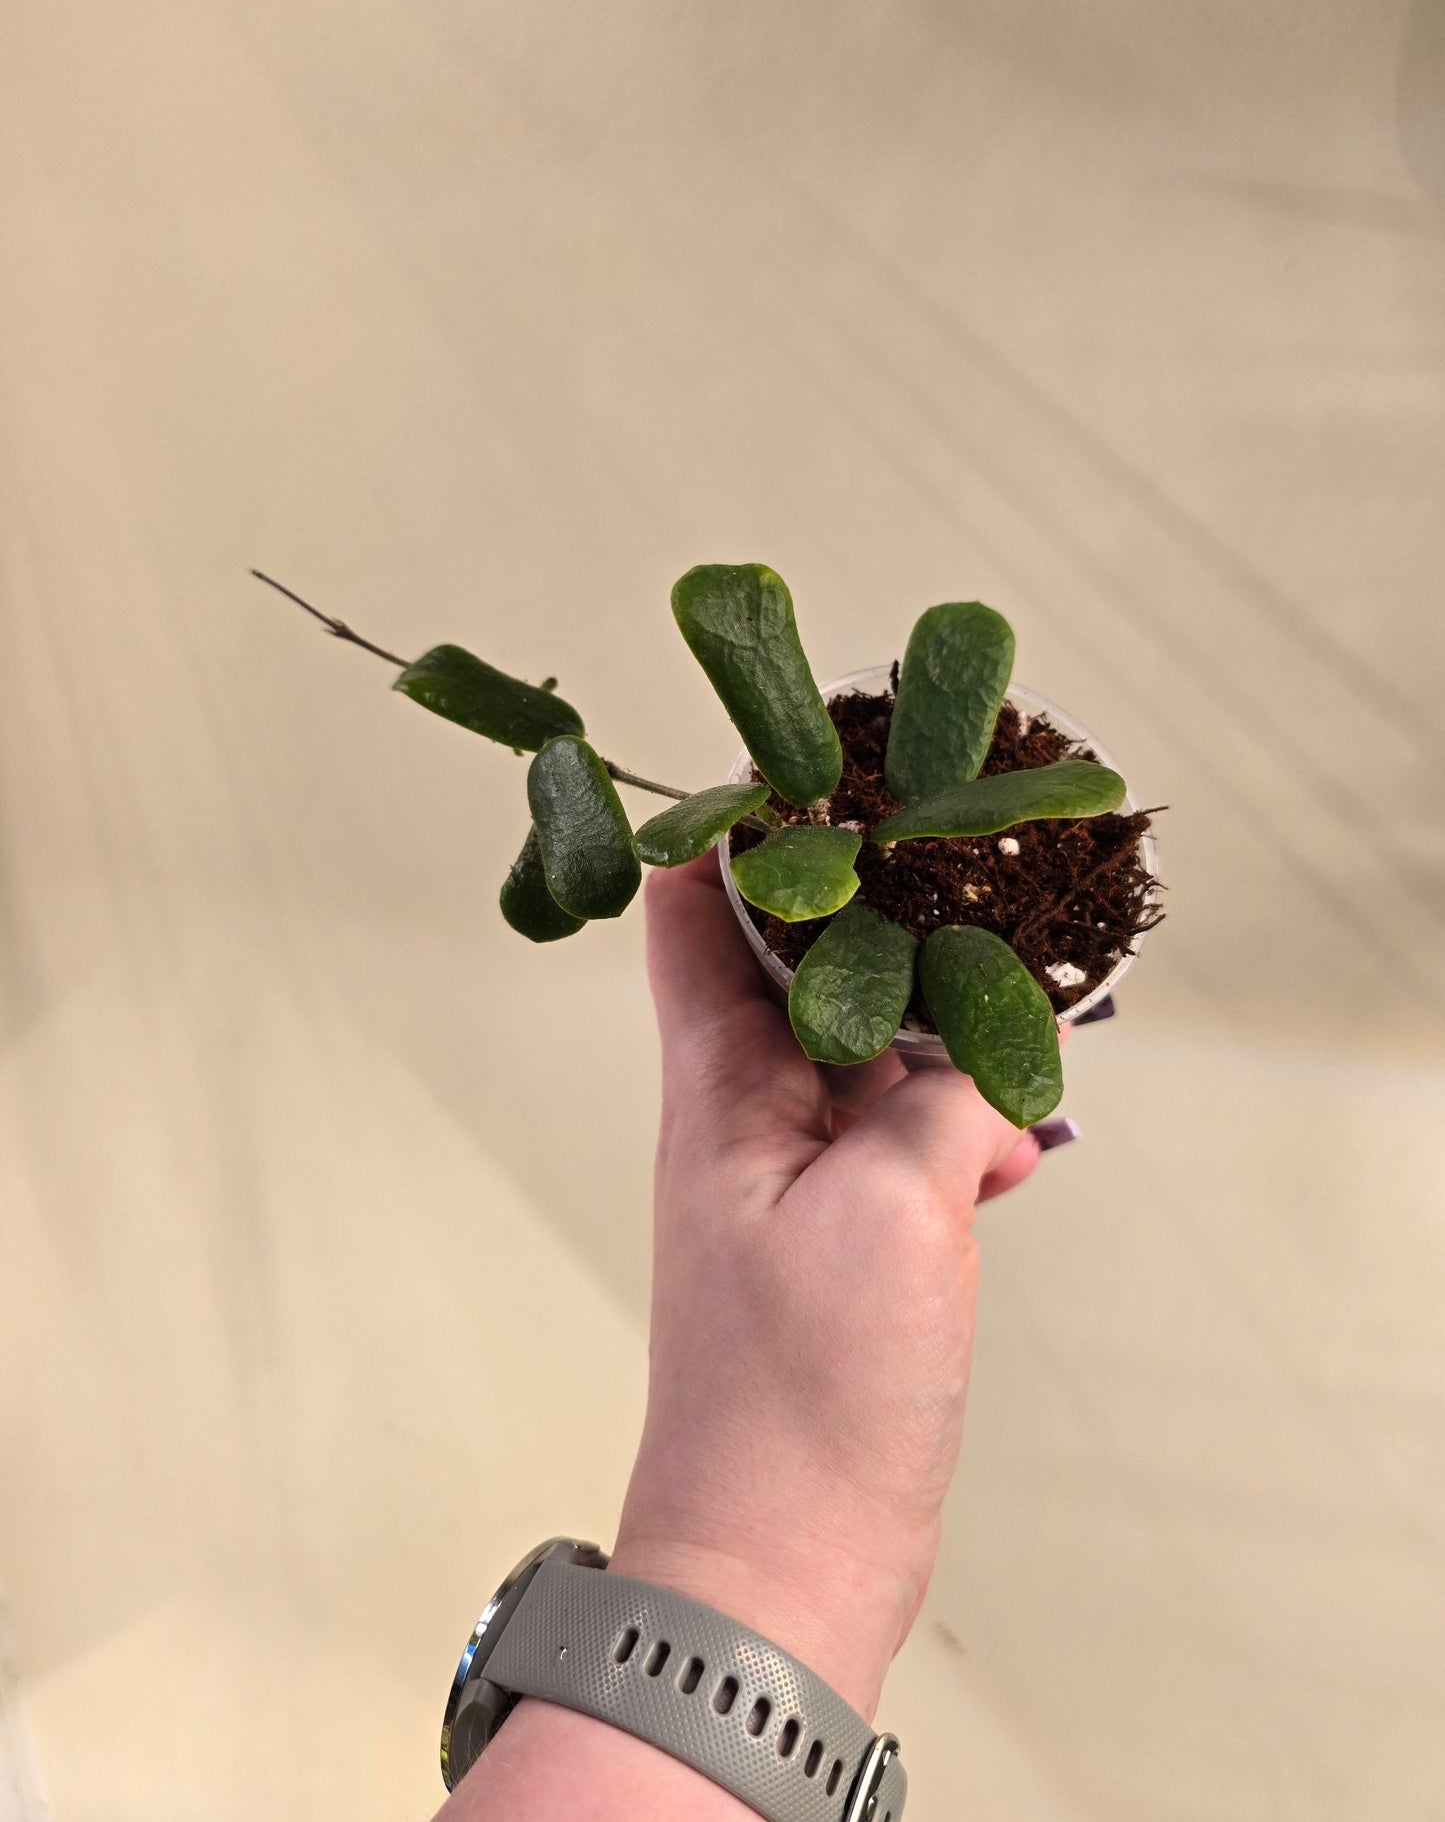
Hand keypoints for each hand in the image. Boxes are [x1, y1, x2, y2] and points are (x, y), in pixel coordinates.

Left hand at [611, 854, 1044, 1717]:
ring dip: (939, 1027)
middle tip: (961, 867)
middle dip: (878, 912)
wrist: (783, 1562)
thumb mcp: (892, 1209)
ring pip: (868, 1049)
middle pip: (798, 963)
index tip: (815, 767)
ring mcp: (796, 1177)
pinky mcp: (846, 1237)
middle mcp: (747, 1114)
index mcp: (719, 1085)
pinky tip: (1016, 1144)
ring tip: (1017, 1014)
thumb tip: (981, 1083)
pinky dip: (961, 1123)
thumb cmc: (800, 1396)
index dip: (740, 827)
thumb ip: (943, 1103)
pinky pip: (903, 1138)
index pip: (692, 909)